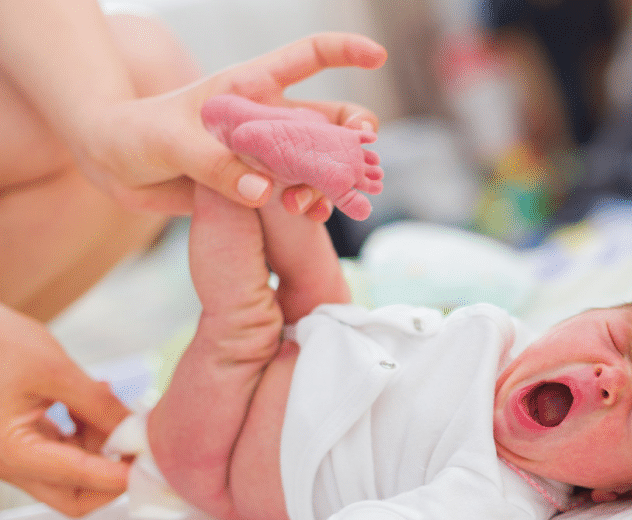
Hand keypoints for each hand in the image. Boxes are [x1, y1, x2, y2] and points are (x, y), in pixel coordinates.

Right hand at [0, 305, 129, 516]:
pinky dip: (85, 432)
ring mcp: (11, 456)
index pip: (79, 480)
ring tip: (110, 399)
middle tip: (139, 440)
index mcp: (10, 454)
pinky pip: (60, 451)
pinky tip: (94, 396)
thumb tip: (137, 432)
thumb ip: (98, 405)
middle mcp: (7, 465)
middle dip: (112, 474)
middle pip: (74, 496)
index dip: (123, 474)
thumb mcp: (54, 370)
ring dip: (100, 445)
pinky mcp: (16, 440)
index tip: (156, 463)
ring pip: (71, 474)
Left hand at [72, 32, 386, 216]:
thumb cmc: (137, 135)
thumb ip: (216, 166)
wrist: (114, 166)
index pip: (308, 57)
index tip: (377, 56)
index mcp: (251, 88)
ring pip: (322, 161)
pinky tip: (310, 214)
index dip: (345, 52)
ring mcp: (267, 153)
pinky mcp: (259, 186)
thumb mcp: (171, 144)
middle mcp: (268, 118)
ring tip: (317, 201)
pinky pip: (299, 193)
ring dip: (333, 178)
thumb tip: (264, 191)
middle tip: (361, 155)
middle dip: (355, 134)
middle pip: (331, 117)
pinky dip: (313, 204)